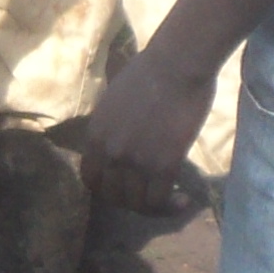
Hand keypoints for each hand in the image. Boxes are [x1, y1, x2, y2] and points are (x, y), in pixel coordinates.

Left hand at [82, 52, 217, 213]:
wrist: (177, 64)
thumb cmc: (151, 72)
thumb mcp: (114, 100)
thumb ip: (112, 126)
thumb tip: (119, 138)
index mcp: (95, 134)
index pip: (90, 179)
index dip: (107, 190)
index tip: (124, 189)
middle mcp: (110, 151)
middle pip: (112, 196)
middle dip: (131, 201)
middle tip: (150, 196)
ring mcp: (135, 160)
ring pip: (137, 204)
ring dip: (153, 208)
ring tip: (170, 201)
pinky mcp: (163, 164)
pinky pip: (159, 200)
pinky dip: (170, 207)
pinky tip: (183, 200)